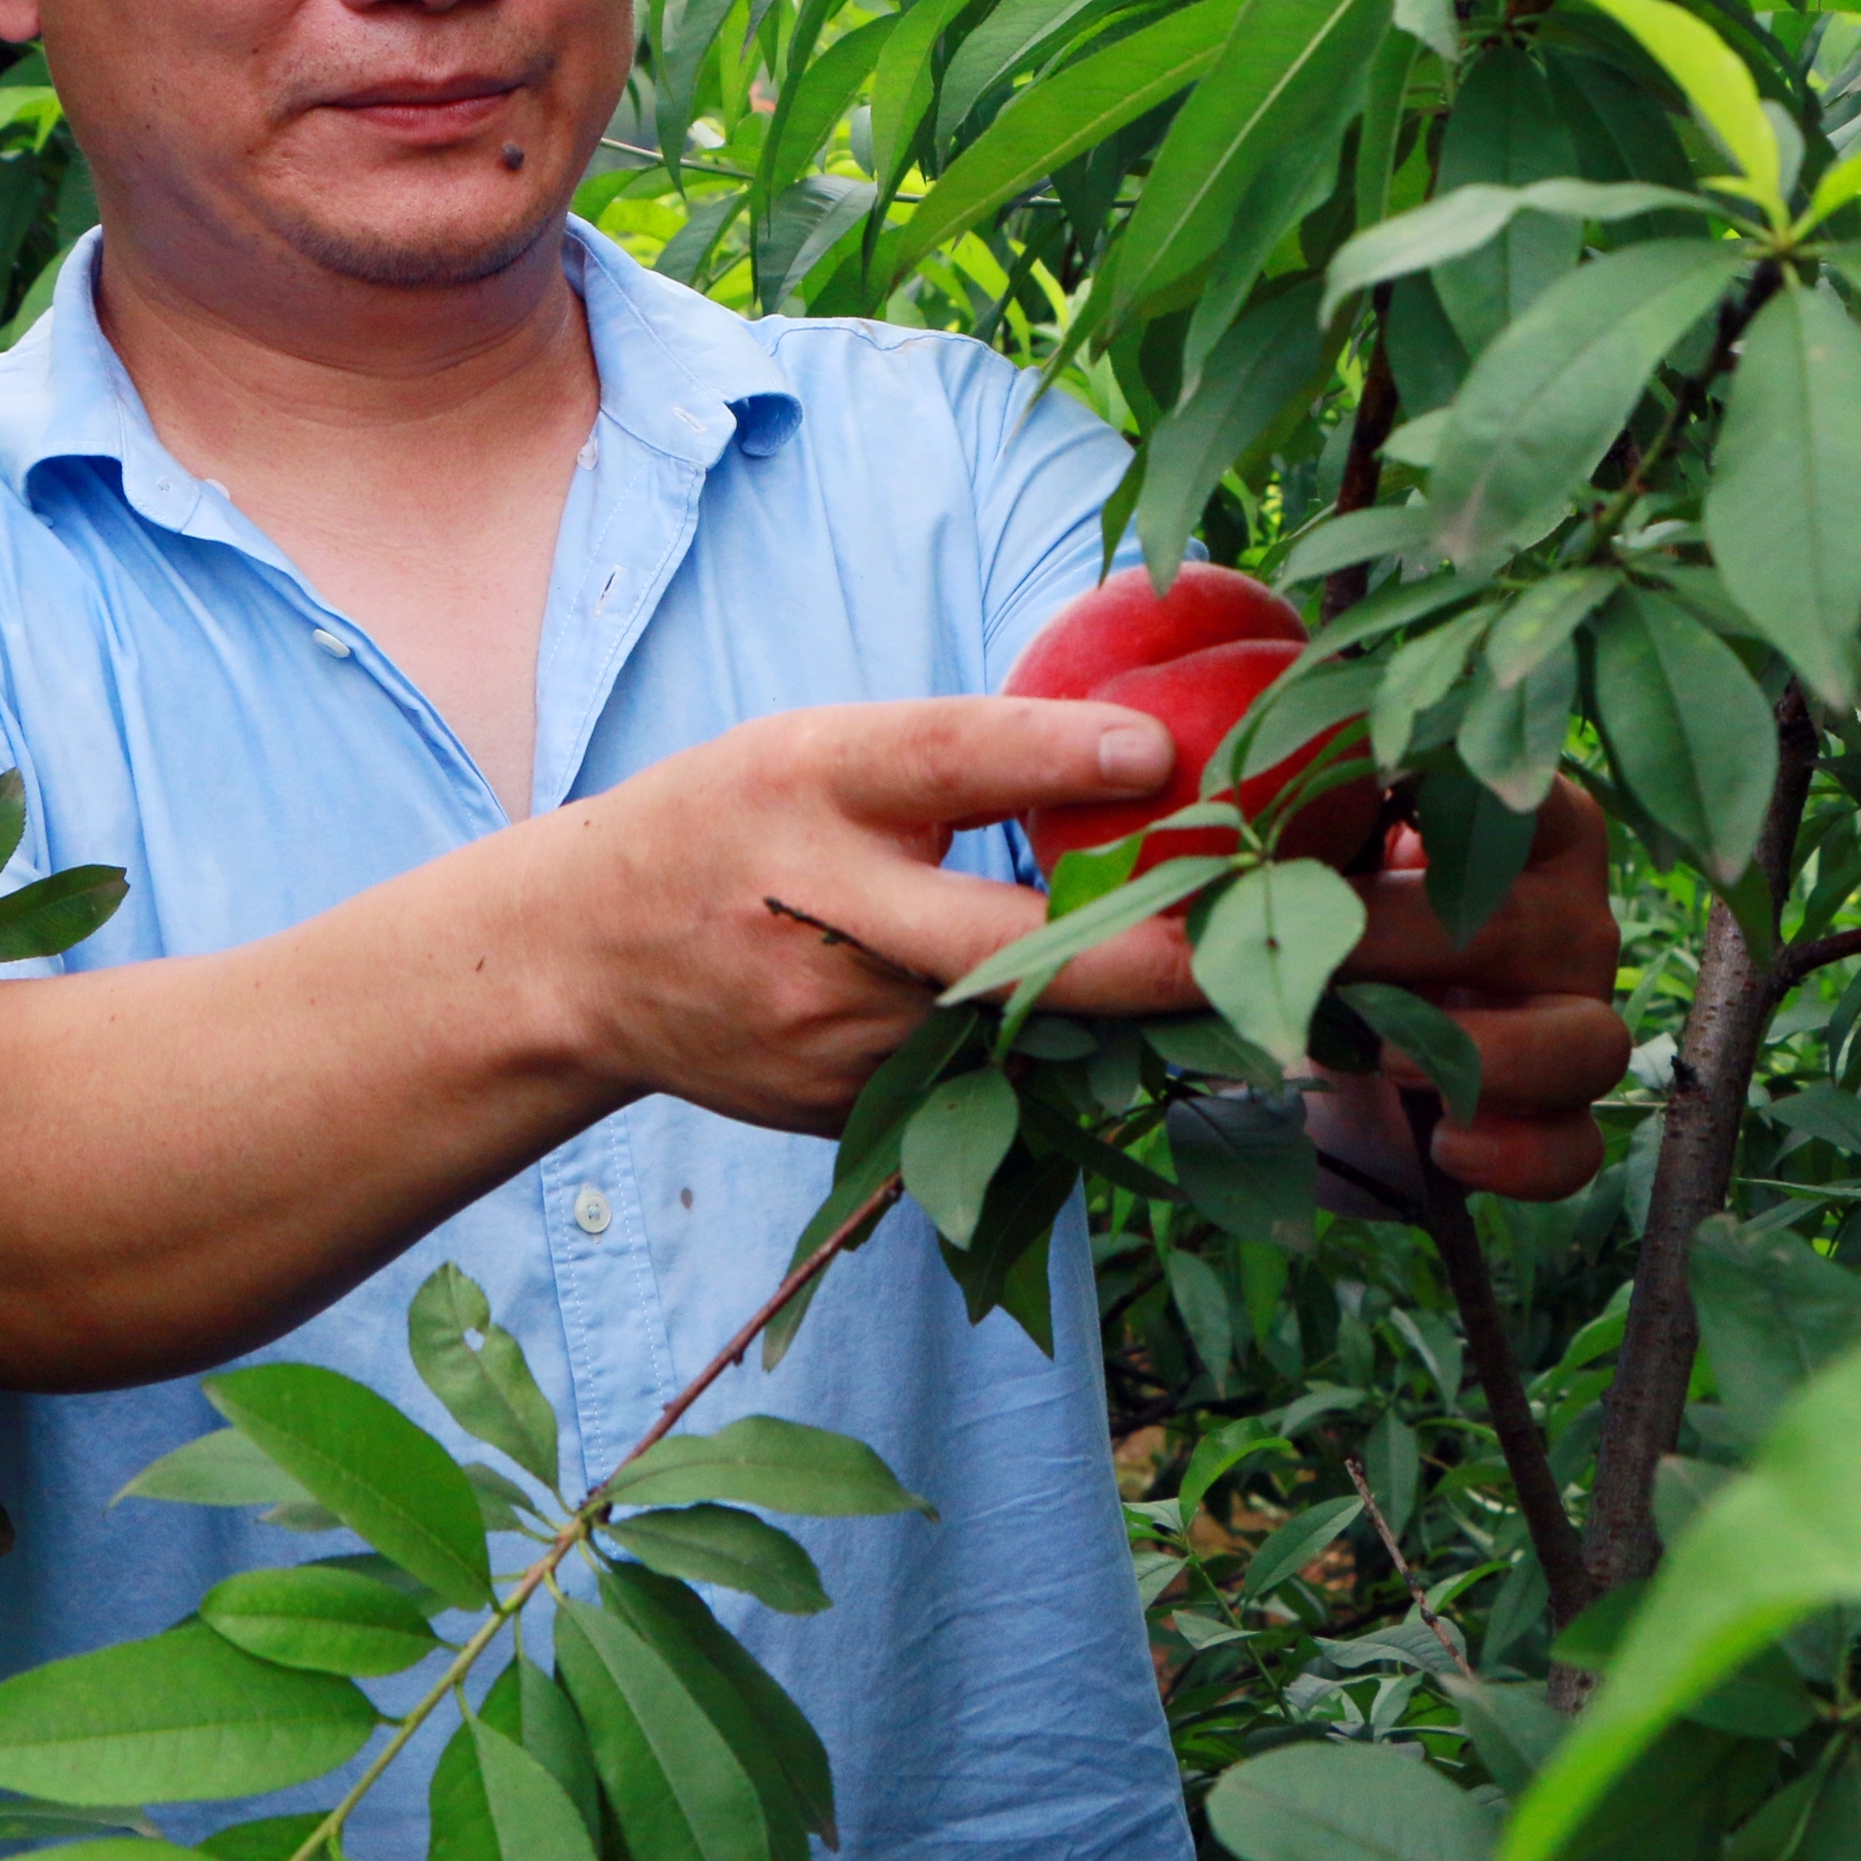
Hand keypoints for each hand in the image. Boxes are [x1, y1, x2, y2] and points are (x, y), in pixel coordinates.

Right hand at [526, 697, 1204, 1133]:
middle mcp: (818, 914)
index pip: (943, 761)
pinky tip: (1120, 1037)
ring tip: (1268, 994)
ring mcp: (830, 1034)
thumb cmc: (730, 824)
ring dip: (1130, 1016)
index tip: (1158, 753)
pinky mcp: (847, 1110)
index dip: (1053, 757)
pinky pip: (982, 1082)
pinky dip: (1055, 1058)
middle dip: (1154, 955)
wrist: (580, 960)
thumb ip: (955, 756)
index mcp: (810, 785)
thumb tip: (1142, 756)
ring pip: (1017, 1032)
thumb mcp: (818, 750)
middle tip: (1281, 944)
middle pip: (1006, 947)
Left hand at [1310, 780, 1628, 1204]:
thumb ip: (1282, 795)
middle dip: (1402, 942)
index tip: (1356, 797)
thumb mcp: (1294, 845)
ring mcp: (1574, 1021)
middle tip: (1301, 953)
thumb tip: (1172, 754)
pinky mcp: (1550, 1121)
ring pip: (1589, 1043)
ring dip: (1487, 1054)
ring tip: (1381, 1053)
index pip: (1521, 795)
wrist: (1303, 1044)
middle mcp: (1567, 919)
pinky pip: (1572, 1149)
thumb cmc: (1309, 910)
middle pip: (1526, 926)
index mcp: (1520, 829)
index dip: (1444, 799)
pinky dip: (1516, 1155)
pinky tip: (1442, 1143)